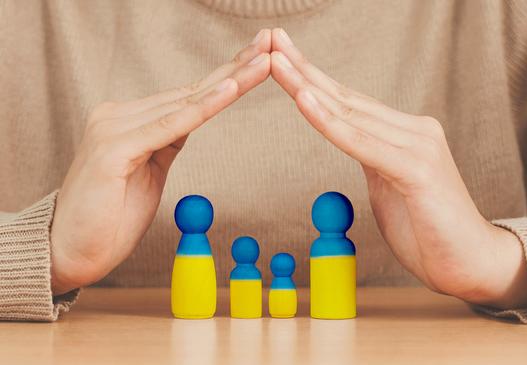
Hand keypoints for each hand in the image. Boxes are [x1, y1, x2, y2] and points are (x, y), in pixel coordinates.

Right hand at [50, 29, 271, 294]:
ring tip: (265, 61)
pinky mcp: (113, 150)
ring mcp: (114, 128)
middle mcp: (120, 115)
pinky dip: (201, 109)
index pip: (189, 95)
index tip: (260, 59)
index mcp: (131, 119)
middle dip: (236, 67)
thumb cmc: (111, 217)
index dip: (228, 76)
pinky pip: (169, 127)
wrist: (71, 253)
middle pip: (192, 91)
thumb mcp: (149, 171)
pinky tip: (229, 90)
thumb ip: (165, 141)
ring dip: (230, 81)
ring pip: (186, 103)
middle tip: (271, 42)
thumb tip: (189, 119)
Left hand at [270, 28, 526, 308]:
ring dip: (308, 86)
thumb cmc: (429, 230)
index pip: (350, 102)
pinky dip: (330, 123)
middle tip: (272, 41)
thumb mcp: (390, 187)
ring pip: (351, 114)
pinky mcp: (418, 170)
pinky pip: (363, 144)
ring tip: (276, 61)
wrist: (472, 263)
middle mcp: (414, 130)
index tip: (283, 57)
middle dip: (304, 70)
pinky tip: (305, 99)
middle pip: (347, 98)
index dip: (314, 79)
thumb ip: (372, 159)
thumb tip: (348, 140)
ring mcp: (419, 147)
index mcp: (405, 134)